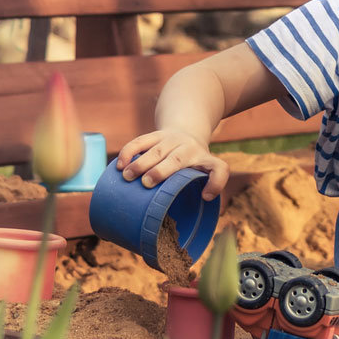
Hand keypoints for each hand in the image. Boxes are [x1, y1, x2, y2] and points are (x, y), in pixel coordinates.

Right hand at [115, 130, 230, 198]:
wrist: (187, 131)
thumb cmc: (194, 163)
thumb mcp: (205, 172)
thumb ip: (206, 188)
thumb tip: (201, 207)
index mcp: (205, 160)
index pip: (218, 169)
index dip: (216, 183)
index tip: (205, 197)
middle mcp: (189, 148)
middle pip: (176, 159)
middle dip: (161, 171)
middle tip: (146, 183)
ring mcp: (171, 140)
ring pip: (155, 149)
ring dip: (140, 162)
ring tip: (127, 176)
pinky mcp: (155, 135)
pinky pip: (140, 141)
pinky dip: (129, 151)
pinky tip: (120, 165)